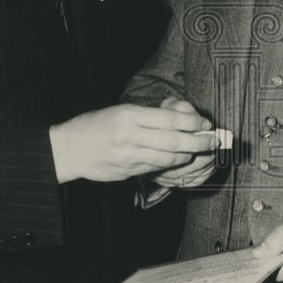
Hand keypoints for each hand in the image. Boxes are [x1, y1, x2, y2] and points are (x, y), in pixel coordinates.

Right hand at [49, 103, 216, 182]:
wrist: (70, 148)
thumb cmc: (96, 125)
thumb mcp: (121, 111)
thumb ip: (147, 116)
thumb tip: (179, 120)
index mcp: (130, 116)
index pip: (170, 119)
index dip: (193, 122)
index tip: (204, 123)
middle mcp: (131, 136)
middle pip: (174, 141)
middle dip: (199, 142)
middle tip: (213, 141)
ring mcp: (129, 156)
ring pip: (169, 159)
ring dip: (188, 156)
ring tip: (197, 151)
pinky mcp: (128, 171)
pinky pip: (156, 168)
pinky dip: (171, 165)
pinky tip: (178, 161)